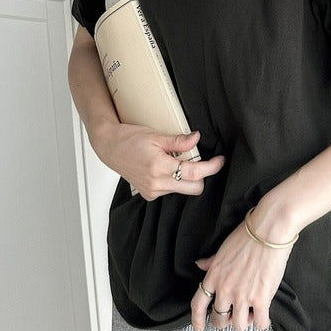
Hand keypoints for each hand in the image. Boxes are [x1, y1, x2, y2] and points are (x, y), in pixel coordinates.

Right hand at [89, 123, 224, 200]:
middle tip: (200, 161)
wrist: (110, 147)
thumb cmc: (129, 138)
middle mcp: (156, 183)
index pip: (194, 172)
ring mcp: (152, 191)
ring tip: (177, 161)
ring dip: (187, 177)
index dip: (211, 167)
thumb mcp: (156, 136)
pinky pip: (171, 191)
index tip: (220, 161)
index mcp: (159, 166)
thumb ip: (179, 141)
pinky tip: (166, 168)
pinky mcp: (149, 194)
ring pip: (183, 190)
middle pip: (194, 188)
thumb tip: (197, 138)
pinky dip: (175, 181)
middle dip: (201, 176)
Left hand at [190, 218, 292, 330]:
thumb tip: (200, 265)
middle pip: (219, 319)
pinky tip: (263, 313)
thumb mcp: (223, 249)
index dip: (197, 320)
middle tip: (235, 314)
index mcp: (213, 275)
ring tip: (251, 310)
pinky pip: (259, 323)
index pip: (198, 304)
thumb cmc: (247, 236)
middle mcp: (224, 289)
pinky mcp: (261, 299)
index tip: (200, 328)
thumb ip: (212, 262)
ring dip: (245, 321)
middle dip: (226, 321)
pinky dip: (261, 321)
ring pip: (238, 325)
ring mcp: (242, 295)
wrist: (268, 231)